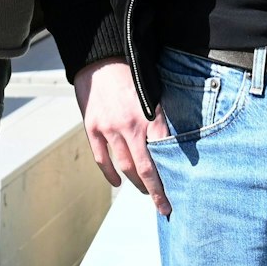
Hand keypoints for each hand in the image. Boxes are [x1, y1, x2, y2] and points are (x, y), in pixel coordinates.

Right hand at [75, 58, 172, 214]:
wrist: (101, 59)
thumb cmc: (132, 73)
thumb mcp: (154, 92)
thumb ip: (160, 118)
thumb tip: (172, 142)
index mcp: (150, 116)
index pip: (163, 155)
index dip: (168, 178)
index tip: (174, 194)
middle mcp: (130, 125)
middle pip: (144, 168)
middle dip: (155, 191)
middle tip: (162, 206)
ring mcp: (109, 128)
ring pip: (125, 166)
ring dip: (136, 184)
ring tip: (144, 192)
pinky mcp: (92, 128)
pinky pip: (102, 159)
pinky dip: (111, 175)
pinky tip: (118, 182)